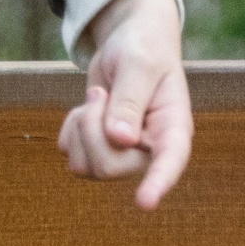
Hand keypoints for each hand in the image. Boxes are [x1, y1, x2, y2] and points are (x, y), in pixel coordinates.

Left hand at [56, 0, 190, 208]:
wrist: (128, 41)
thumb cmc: (144, 47)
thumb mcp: (139, 63)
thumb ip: (131, 100)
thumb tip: (121, 140)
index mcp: (173, 127)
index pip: (171, 160)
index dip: (158, 182)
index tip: (144, 203)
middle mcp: (150, 149)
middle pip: (110, 167)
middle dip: (92, 130)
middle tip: (100, 95)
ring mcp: (124, 154)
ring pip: (87, 167)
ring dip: (81, 128)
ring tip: (98, 99)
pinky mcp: (99, 151)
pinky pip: (72, 156)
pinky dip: (71, 129)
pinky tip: (89, 109)